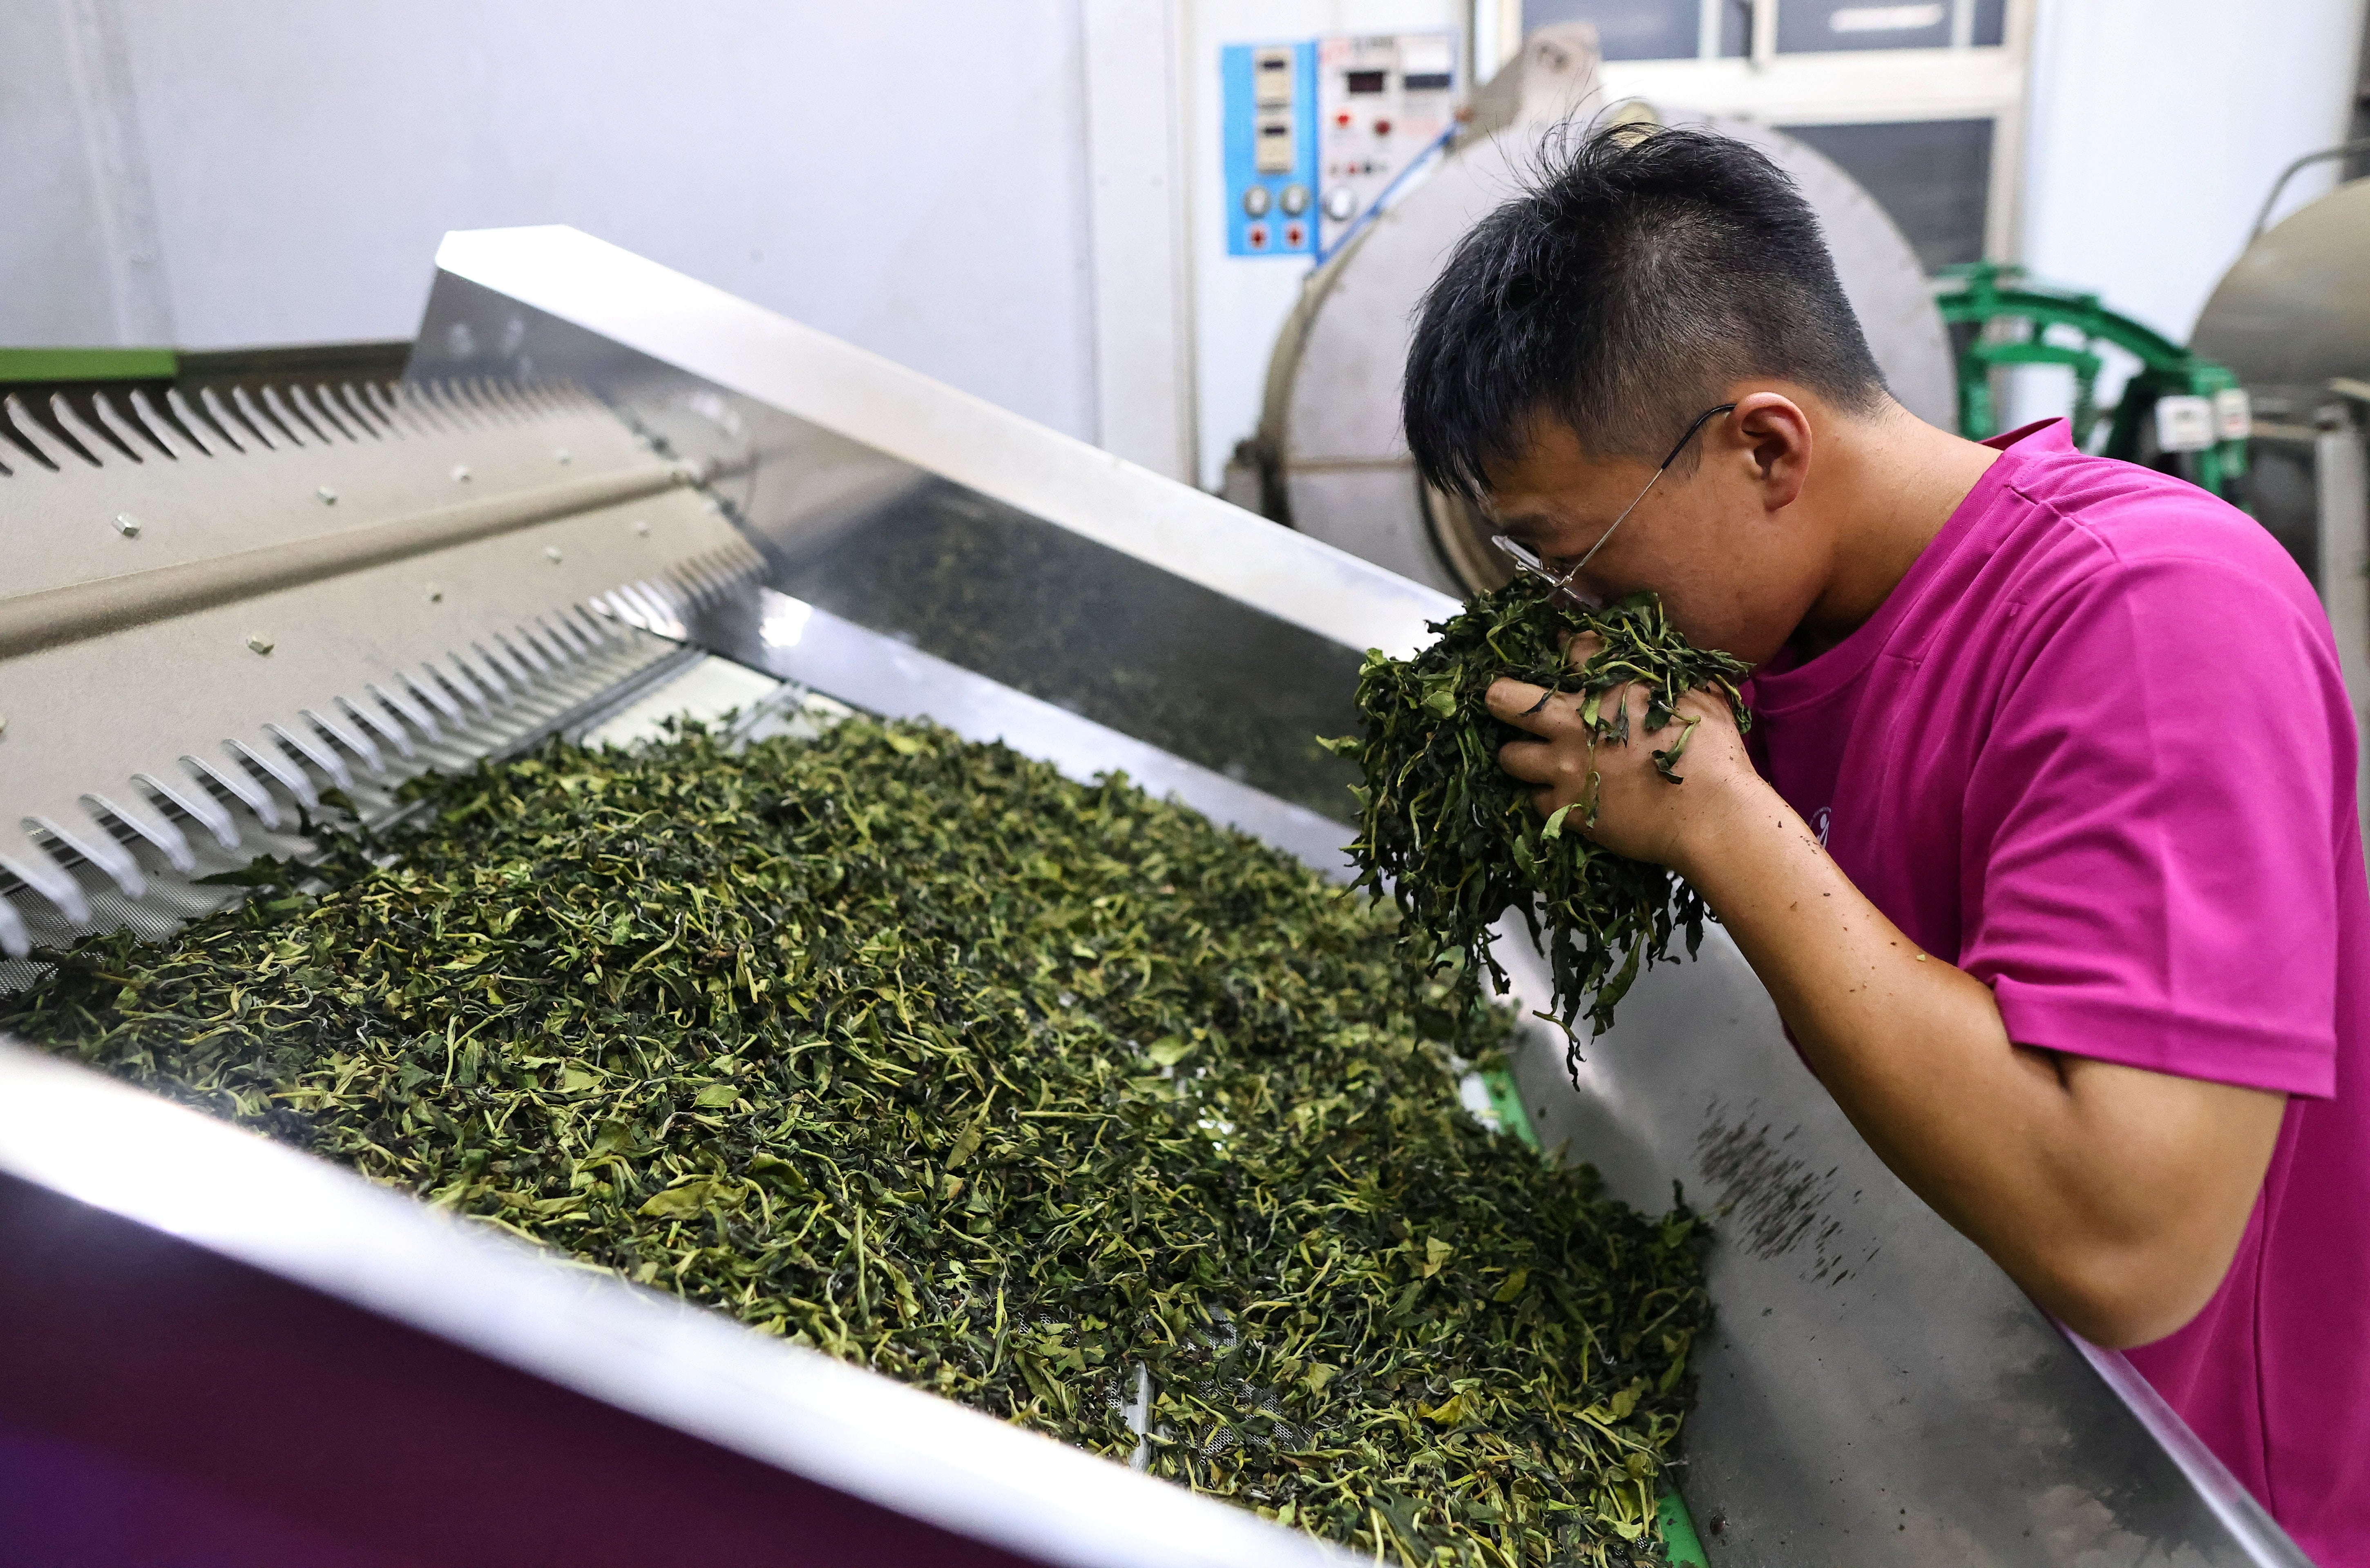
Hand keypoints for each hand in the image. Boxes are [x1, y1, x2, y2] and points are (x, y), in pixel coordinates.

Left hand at [1485, 632, 1763, 868]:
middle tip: (1504, 701)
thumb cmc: (1715, 753)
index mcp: (1607, 688)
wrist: (1712, 814)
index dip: (1566, 650)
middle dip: (1500, 696)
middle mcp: (1573, 724)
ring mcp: (1564, 768)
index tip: (1566, 657)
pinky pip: (1533, 801)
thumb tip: (1670, 658)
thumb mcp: (1702, 695)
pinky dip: (1544, 799)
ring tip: (1532, 759)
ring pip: (1508, 756)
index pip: (1570, 651)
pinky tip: (1561, 797)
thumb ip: (1675, 674)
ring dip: (1518, 755)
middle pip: (1506, 698)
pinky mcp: (1567, 809)